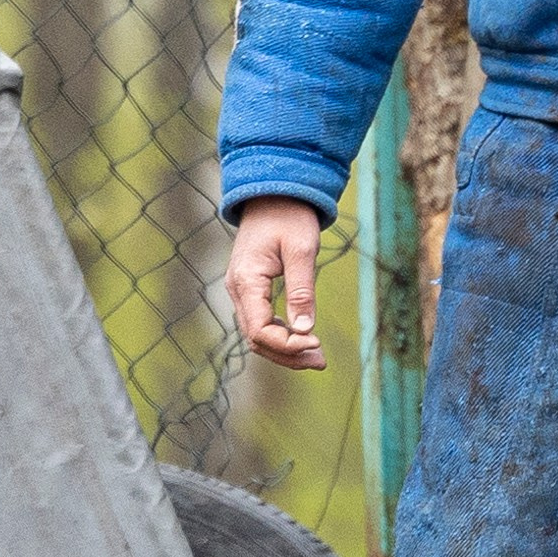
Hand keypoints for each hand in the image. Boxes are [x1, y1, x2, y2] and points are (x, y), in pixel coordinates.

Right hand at [226, 197, 326, 368]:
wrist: (274, 195)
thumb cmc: (289, 216)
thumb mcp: (302, 250)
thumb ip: (302, 290)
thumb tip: (305, 329)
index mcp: (246, 280)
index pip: (259, 330)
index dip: (287, 344)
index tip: (316, 343)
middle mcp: (237, 289)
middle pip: (255, 339)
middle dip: (288, 354)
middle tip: (321, 361)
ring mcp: (240, 290)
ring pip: (256, 334)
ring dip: (285, 349)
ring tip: (316, 357)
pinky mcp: (249, 289)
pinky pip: (259, 321)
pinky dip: (280, 335)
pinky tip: (303, 339)